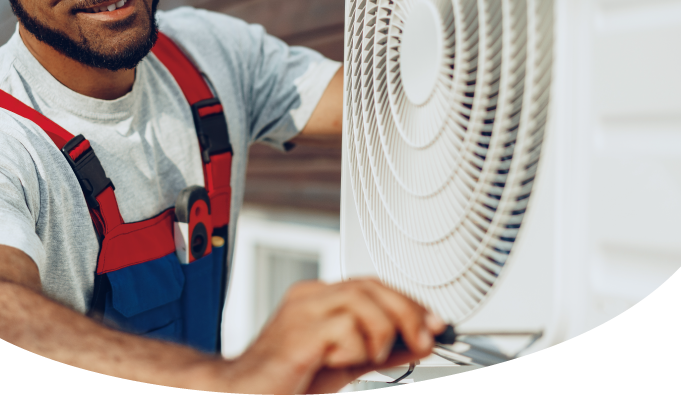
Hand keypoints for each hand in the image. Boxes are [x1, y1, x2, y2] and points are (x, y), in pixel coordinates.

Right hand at [217, 277, 445, 393]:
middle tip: (424, 341)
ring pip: (362, 301)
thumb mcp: (346, 364)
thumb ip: (380, 351)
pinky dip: (355, 350)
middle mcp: (309, 297)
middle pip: (371, 285)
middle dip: (407, 313)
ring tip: (366, 358)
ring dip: (380, 334)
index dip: (408, 301)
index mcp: (318, 298)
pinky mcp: (299, 333)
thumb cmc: (287, 382)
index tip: (436, 324)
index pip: (372, 284)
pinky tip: (335, 363)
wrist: (244, 396)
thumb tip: (419, 343)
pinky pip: (346, 328)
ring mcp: (301, 311)